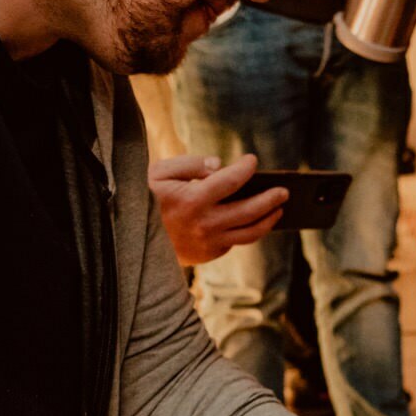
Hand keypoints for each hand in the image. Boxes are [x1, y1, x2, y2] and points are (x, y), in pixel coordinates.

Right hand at [150, 154, 287, 264]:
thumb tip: (220, 164)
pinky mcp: (209, 254)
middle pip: (250, 211)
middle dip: (271, 199)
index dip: (245, 168)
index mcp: (192, 199)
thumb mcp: (159, 173)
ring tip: (279, 209)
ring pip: (250, 233)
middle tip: (284, 191)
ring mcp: (209, 242)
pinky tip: (255, 220)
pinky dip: (247, 230)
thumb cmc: (146, 199)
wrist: (130, 239)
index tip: (252, 160)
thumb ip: (191, 164)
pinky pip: (235, 241)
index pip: (230, 181)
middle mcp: (205, 224)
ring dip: (268, 220)